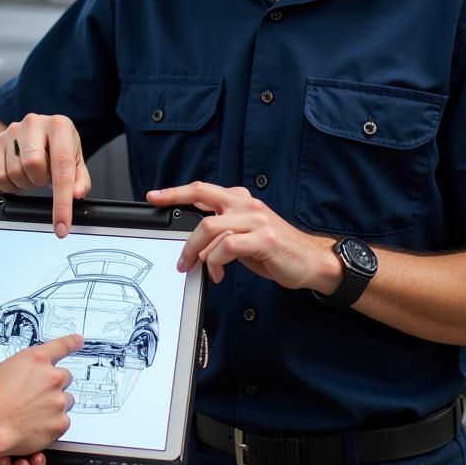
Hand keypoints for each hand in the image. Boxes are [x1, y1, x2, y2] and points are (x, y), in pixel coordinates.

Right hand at [0, 115, 90, 236]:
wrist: (20, 141)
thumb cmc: (51, 151)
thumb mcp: (72, 162)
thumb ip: (80, 180)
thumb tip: (77, 193)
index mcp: (60, 125)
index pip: (62, 165)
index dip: (62, 200)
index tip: (62, 224)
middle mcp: (35, 122)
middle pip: (34, 165)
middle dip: (39, 180)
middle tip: (42, 176)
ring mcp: (12, 129)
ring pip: (16, 172)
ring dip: (25, 182)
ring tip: (30, 173)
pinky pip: (0, 177)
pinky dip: (11, 184)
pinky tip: (17, 173)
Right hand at [0, 333, 81, 456]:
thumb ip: (9, 367)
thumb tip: (9, 373)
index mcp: (35, 359)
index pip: (61, 346)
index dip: (71, 342)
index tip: (78, 341)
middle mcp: (50, 377)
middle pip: (65, 376)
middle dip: (54, 384)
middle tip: (39, 394)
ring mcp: (57, 400)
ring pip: (67, 400)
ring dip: (55, 404)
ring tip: (36, 413)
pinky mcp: (60, 423)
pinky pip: (63, 421)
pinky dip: (53, 424)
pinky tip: (36, 427)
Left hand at [147, 182, 340, 292]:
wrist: (312, 261)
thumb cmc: (275, 250)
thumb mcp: (245, 234)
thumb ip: (222, 229)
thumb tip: (194, 239)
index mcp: (240, 200)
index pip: (201, 189)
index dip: (175, 191)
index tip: (154, 196)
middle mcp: (247, 205)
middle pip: (201, 202)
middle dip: (180, 224)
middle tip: (174, 250)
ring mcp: (256, 220)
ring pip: (210, 227)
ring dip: (196, 251)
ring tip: (195, 267)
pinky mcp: (264, 239)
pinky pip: (227, 247)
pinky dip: (216, 263)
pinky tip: (218, 274)